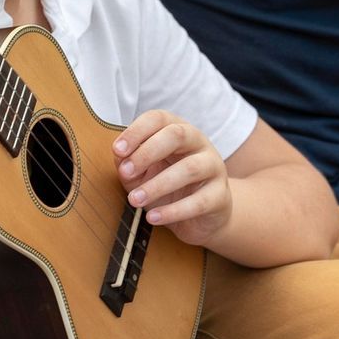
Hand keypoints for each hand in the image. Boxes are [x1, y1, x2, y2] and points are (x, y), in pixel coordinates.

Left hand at [113, 110, 233, 246]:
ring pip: (190, 168)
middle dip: (148, 152)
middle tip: (125, 172)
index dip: (136, 131)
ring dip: (158, 185)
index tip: (117, 150)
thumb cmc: (167, 190)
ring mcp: (214, 167)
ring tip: (135, 200)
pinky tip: (153, 218)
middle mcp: (199, 143)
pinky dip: (173, 211)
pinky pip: (199, 201)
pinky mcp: (221, 196)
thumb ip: (128, 162)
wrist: (201, 219)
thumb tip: (119, 155)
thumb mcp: (142, 174)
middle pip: (177, 135)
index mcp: (178, 130)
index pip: (158, 118)